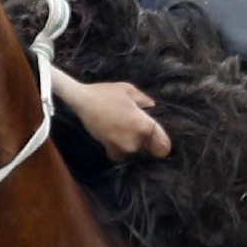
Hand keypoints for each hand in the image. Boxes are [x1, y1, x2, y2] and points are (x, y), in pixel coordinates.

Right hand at [53, 72, 170, 160]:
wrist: (82, 101)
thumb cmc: (107, 94)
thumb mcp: (130, 91)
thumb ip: (146, 101)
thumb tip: (153, 109)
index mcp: (143, 126)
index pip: (164, 147)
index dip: (163, 143)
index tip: (159, 137)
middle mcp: (134, 142)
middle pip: (151, 151)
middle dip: (149, 143)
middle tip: (141, 131)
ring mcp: (121, 149)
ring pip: (137, 154)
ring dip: (136, 146)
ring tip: (128, 132)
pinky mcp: (110, 151)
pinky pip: (123, 155)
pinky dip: (123, 149)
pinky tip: (119, 136)